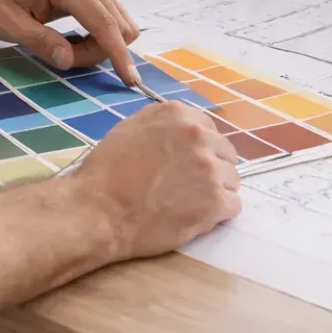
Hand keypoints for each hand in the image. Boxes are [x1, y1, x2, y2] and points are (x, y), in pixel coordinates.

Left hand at [0, 0, 138, 82]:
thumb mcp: (6, 24)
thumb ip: (39, 41)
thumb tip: (68, 61)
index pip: (104, 24)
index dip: (119, 55)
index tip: (130, 81)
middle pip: (117, 24)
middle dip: (100, 51)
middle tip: (64, 60)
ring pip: (117, 21)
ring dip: (99, 45)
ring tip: (63, 50)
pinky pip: (108, 15)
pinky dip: (96, 35)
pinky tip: (71, 40)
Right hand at [69, 102, 240, 258]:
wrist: (98, 211)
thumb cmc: (106, 173)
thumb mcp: (131, 129)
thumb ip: (164, 127)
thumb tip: (184, 133)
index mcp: (178, 115)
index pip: (209, 130)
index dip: (199, 150)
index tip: (185, 165)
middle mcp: (199, 135)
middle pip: (225, 153)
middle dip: (211, 170)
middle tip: (186, 188)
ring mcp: (210, 168)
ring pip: (231, 180)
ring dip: (215, 192)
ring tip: (187, 205)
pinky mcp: (216, 200)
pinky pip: (233, 205)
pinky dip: (218, 215)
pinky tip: (194, 217)